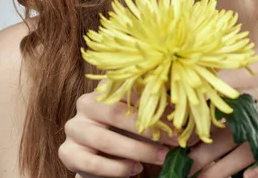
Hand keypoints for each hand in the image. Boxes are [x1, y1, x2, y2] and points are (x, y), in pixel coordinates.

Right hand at [59, 90, 182, 176]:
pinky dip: (116, 168)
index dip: (155, 102)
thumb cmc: (128, 133)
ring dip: (136, 151)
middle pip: (115, 113)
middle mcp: (86, 103)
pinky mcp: (67, 152)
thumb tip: (190, 117)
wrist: (100, 159)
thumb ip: (159, 114)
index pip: (129, 89)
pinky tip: (134, 170)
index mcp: (106, 88)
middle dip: (148, 129)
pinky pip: (91, 161)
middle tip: (173, 141)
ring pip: (104, 139)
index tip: (178, 117)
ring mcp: (74, 127)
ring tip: (160, 158)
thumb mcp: (143, 119)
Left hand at [186, 88, 257, 177]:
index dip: (202, 127)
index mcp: (252, 97)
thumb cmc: (247, 144)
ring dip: (226, 168)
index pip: (223, 109)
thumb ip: (209, 129)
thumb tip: (174, 138)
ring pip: (252, 149)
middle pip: (234, 133)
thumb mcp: (229, 132)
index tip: (181, 143)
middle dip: (206, 154)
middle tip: (187, 168)